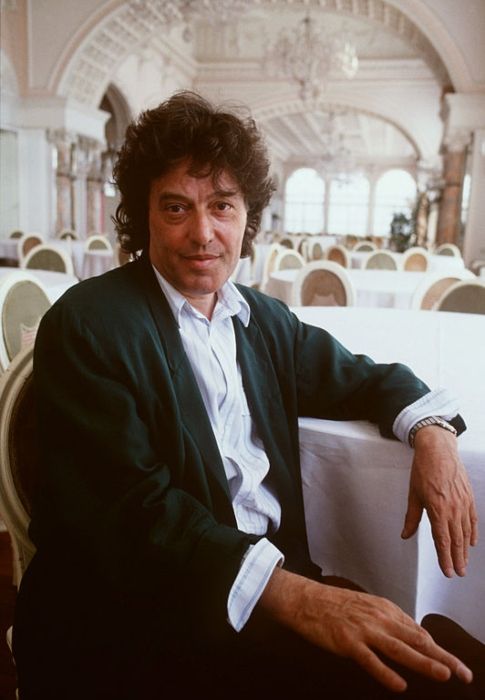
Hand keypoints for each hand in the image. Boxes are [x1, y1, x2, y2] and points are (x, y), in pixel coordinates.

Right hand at [259, 568, 472, 692]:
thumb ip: (391, 622)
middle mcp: (379, 618)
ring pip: (399, 648)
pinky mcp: (347, 641)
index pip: (419, 632)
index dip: (439, 649)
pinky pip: (370, 660)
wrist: (306, 600)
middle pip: (417, 639)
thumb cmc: (337, 605)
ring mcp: (363, 630)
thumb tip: (414, 638)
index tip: (455, 663)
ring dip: (424, 662)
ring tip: (444, 675)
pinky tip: (400, 685)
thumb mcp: (369, 607)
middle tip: (464, 673)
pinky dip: (386, 673)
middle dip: (443, 657)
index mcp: (386, 609)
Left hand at [401, 426, 477, 576]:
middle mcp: (453, 509)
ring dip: (465, 550)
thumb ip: (411, 518)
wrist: (438, 450)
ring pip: (466, 532)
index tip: (447, 571)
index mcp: (437, 510)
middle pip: (457, 540)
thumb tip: (405, 534)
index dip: (445, 558)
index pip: (443, 541)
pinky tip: (472, 542)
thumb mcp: (413, 495)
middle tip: (458, 572)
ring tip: (464, 562)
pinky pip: (473, 519)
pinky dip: (473, 532)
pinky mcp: (469, 497)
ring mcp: (463, 503)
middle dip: (458, 559)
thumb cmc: (423, 470)